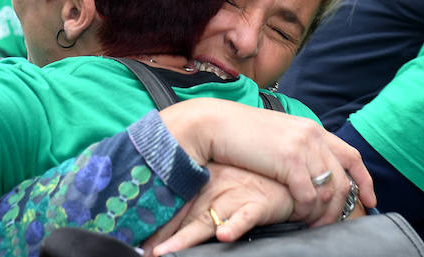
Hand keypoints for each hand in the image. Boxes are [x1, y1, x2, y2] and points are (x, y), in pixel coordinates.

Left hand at [142, 164, 293, 255]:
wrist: (286, 173)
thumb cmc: (253, 180)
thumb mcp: (223, 185)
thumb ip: (201, 202)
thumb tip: (173, 225)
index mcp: (204, 184)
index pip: (175, 207)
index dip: (156, 226)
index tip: (136, 242)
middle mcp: (215, 191)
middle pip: (184, 218)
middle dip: (163, 237)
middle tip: (145, 252)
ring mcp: (234, 197)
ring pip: (206, 221)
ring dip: (186, 238)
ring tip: (167, 252)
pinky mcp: (257, 205)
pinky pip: (244, 217)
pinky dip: (234, 225)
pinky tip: (223, 234)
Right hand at [159, 99, 375, 222]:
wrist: (216, 124)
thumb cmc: (241, 133)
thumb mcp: (278, 136)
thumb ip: (298, 148)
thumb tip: (309, 169)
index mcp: (312, 129)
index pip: (351, 156)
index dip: (364, 180)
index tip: (370, 199)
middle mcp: (313, 136)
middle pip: (343, 180)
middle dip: (341, 208)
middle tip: (329, 225)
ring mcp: (303, 148)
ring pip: (328, 192)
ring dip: (320, 214)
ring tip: (309, 224)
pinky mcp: (289, 161)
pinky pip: (308, 196)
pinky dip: (305, 211)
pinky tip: (295, 216)